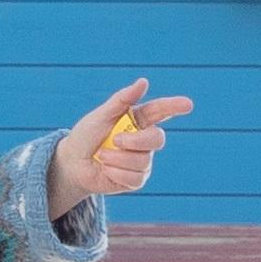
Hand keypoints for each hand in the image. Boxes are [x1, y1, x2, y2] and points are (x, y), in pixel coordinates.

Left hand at [55, 79, 186, 218]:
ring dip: (117, 158)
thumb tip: (144, 82)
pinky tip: (107, 170)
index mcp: (137, 119)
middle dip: (135, 140)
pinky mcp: (136, 180)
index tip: (187, 104)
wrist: (72, 163)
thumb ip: (121, 100)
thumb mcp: (101, 115)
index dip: (174, 107)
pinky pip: (136, 177)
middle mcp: (143, 140)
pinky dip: (117, 173)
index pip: (160, 111)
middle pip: (157, 138)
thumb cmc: (86, 136)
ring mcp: (142, 160)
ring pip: (143, 160)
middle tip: (114, 140)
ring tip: (102, 156)